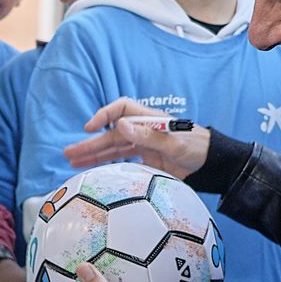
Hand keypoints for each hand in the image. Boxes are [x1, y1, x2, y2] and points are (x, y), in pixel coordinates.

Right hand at [64, 97, 210, 179]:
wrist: (211, 165)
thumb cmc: (197, 147)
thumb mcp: (174, 143)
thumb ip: (148, 137)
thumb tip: (120, 125)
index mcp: (149, 120)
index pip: (121, 109)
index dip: (104, 115)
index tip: (90, 128)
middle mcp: (142, 131)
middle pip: (110, 134)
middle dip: (90, 143)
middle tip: (68, 152)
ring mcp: (143, 147)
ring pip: (113, 149)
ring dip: (93, 155)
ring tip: (72, 162)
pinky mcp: (146, 162)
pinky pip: (121, 162)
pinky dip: (107, 166)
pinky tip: (92, 172)